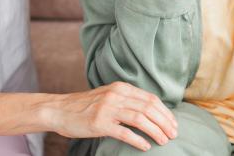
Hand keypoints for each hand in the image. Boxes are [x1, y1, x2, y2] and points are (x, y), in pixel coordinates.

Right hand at [45, 82, 177, 151]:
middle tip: (174, 134)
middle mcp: (115, 95)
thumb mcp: (108, 96)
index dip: (165, 112)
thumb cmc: (85, 106)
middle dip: (164, 122)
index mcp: (120, 88)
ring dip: (155, 131)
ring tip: (164, 141)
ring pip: (140, 118)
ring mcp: (107, 109)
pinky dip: (138, 140)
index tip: (173, 124)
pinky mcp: (99, 123)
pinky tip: (145, 146)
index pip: (150, 98)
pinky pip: (124, 132)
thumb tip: (150, 111)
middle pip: (148, 108)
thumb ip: (126, 100)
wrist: (60, 110)